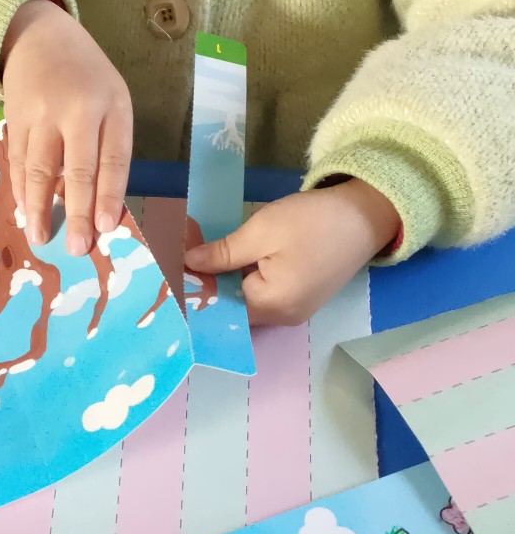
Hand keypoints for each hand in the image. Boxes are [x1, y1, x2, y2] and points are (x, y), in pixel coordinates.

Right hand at [0, 0, 132, 254]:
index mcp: (111, 104)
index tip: (105, 228)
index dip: (109, 194)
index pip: (113, 156)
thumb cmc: (87, 76)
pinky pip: (17, 161)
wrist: (39, 35)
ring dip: (39, 207)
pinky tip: (24, 210)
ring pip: (39, 168)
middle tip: (76, 248)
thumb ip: (110, 145)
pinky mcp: (14, 118)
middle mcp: (76, 108)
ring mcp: (41, 113)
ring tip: (40, 237)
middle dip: (75, 211)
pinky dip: (20, 188)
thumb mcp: (113, 99)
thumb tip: (100, 206)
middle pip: (76, 168)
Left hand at [185, 180, 400, 326]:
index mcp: (273, 306)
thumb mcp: (262, 231)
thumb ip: (223, 254)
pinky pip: (265, 294)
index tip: (169, 271)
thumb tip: (187, 264)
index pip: (219, 305)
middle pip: (233, 307)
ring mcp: (295, 310)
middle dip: (208, 283)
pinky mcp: (302, 297)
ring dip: (227, 280)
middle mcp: (283, 318)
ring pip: (247, 300)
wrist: (365, 215)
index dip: (194, 288)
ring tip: (199, 255)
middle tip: (180, 257)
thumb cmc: (313, 221)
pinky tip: (231, 259)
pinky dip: (246, 278)